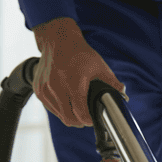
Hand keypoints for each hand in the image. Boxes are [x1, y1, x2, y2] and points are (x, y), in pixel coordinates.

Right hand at [32, 17, 127, 161]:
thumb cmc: (79, 53)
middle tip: (86, 117)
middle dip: (80, 121)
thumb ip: (112, 82)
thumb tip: (123, 94)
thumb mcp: (99, 66)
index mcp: (73, 83)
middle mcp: (56, 88)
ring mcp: (45, 89)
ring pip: (59, 115)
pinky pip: (50, 108)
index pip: (81, 114)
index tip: (93, 119)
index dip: (89, 120)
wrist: (58, 40)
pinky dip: (59, 108)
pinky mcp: (38, 90)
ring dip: (69, 115)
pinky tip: (66, 102)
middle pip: (69, 119)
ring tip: (77, 107)